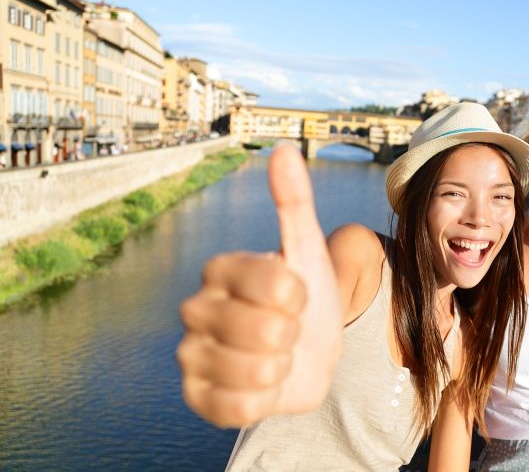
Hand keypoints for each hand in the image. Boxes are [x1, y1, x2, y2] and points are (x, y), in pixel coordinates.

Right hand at [177, 145, 342, 427]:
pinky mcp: (197, 397)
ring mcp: (192, 355)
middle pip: (268, 332)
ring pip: (257, 371)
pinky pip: (239, 407)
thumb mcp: (308, 252)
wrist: (308, 355)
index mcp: (220, 268)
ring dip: (281, 369)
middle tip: (286, 330)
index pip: (277, 284)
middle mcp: (196, 308)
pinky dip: (264, 399)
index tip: (296, 296)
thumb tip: (284, 149)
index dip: (300, 297)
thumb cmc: (307, 301)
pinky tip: (261, 385)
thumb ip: (294, 202)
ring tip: (275, 356)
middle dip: (292, 336)